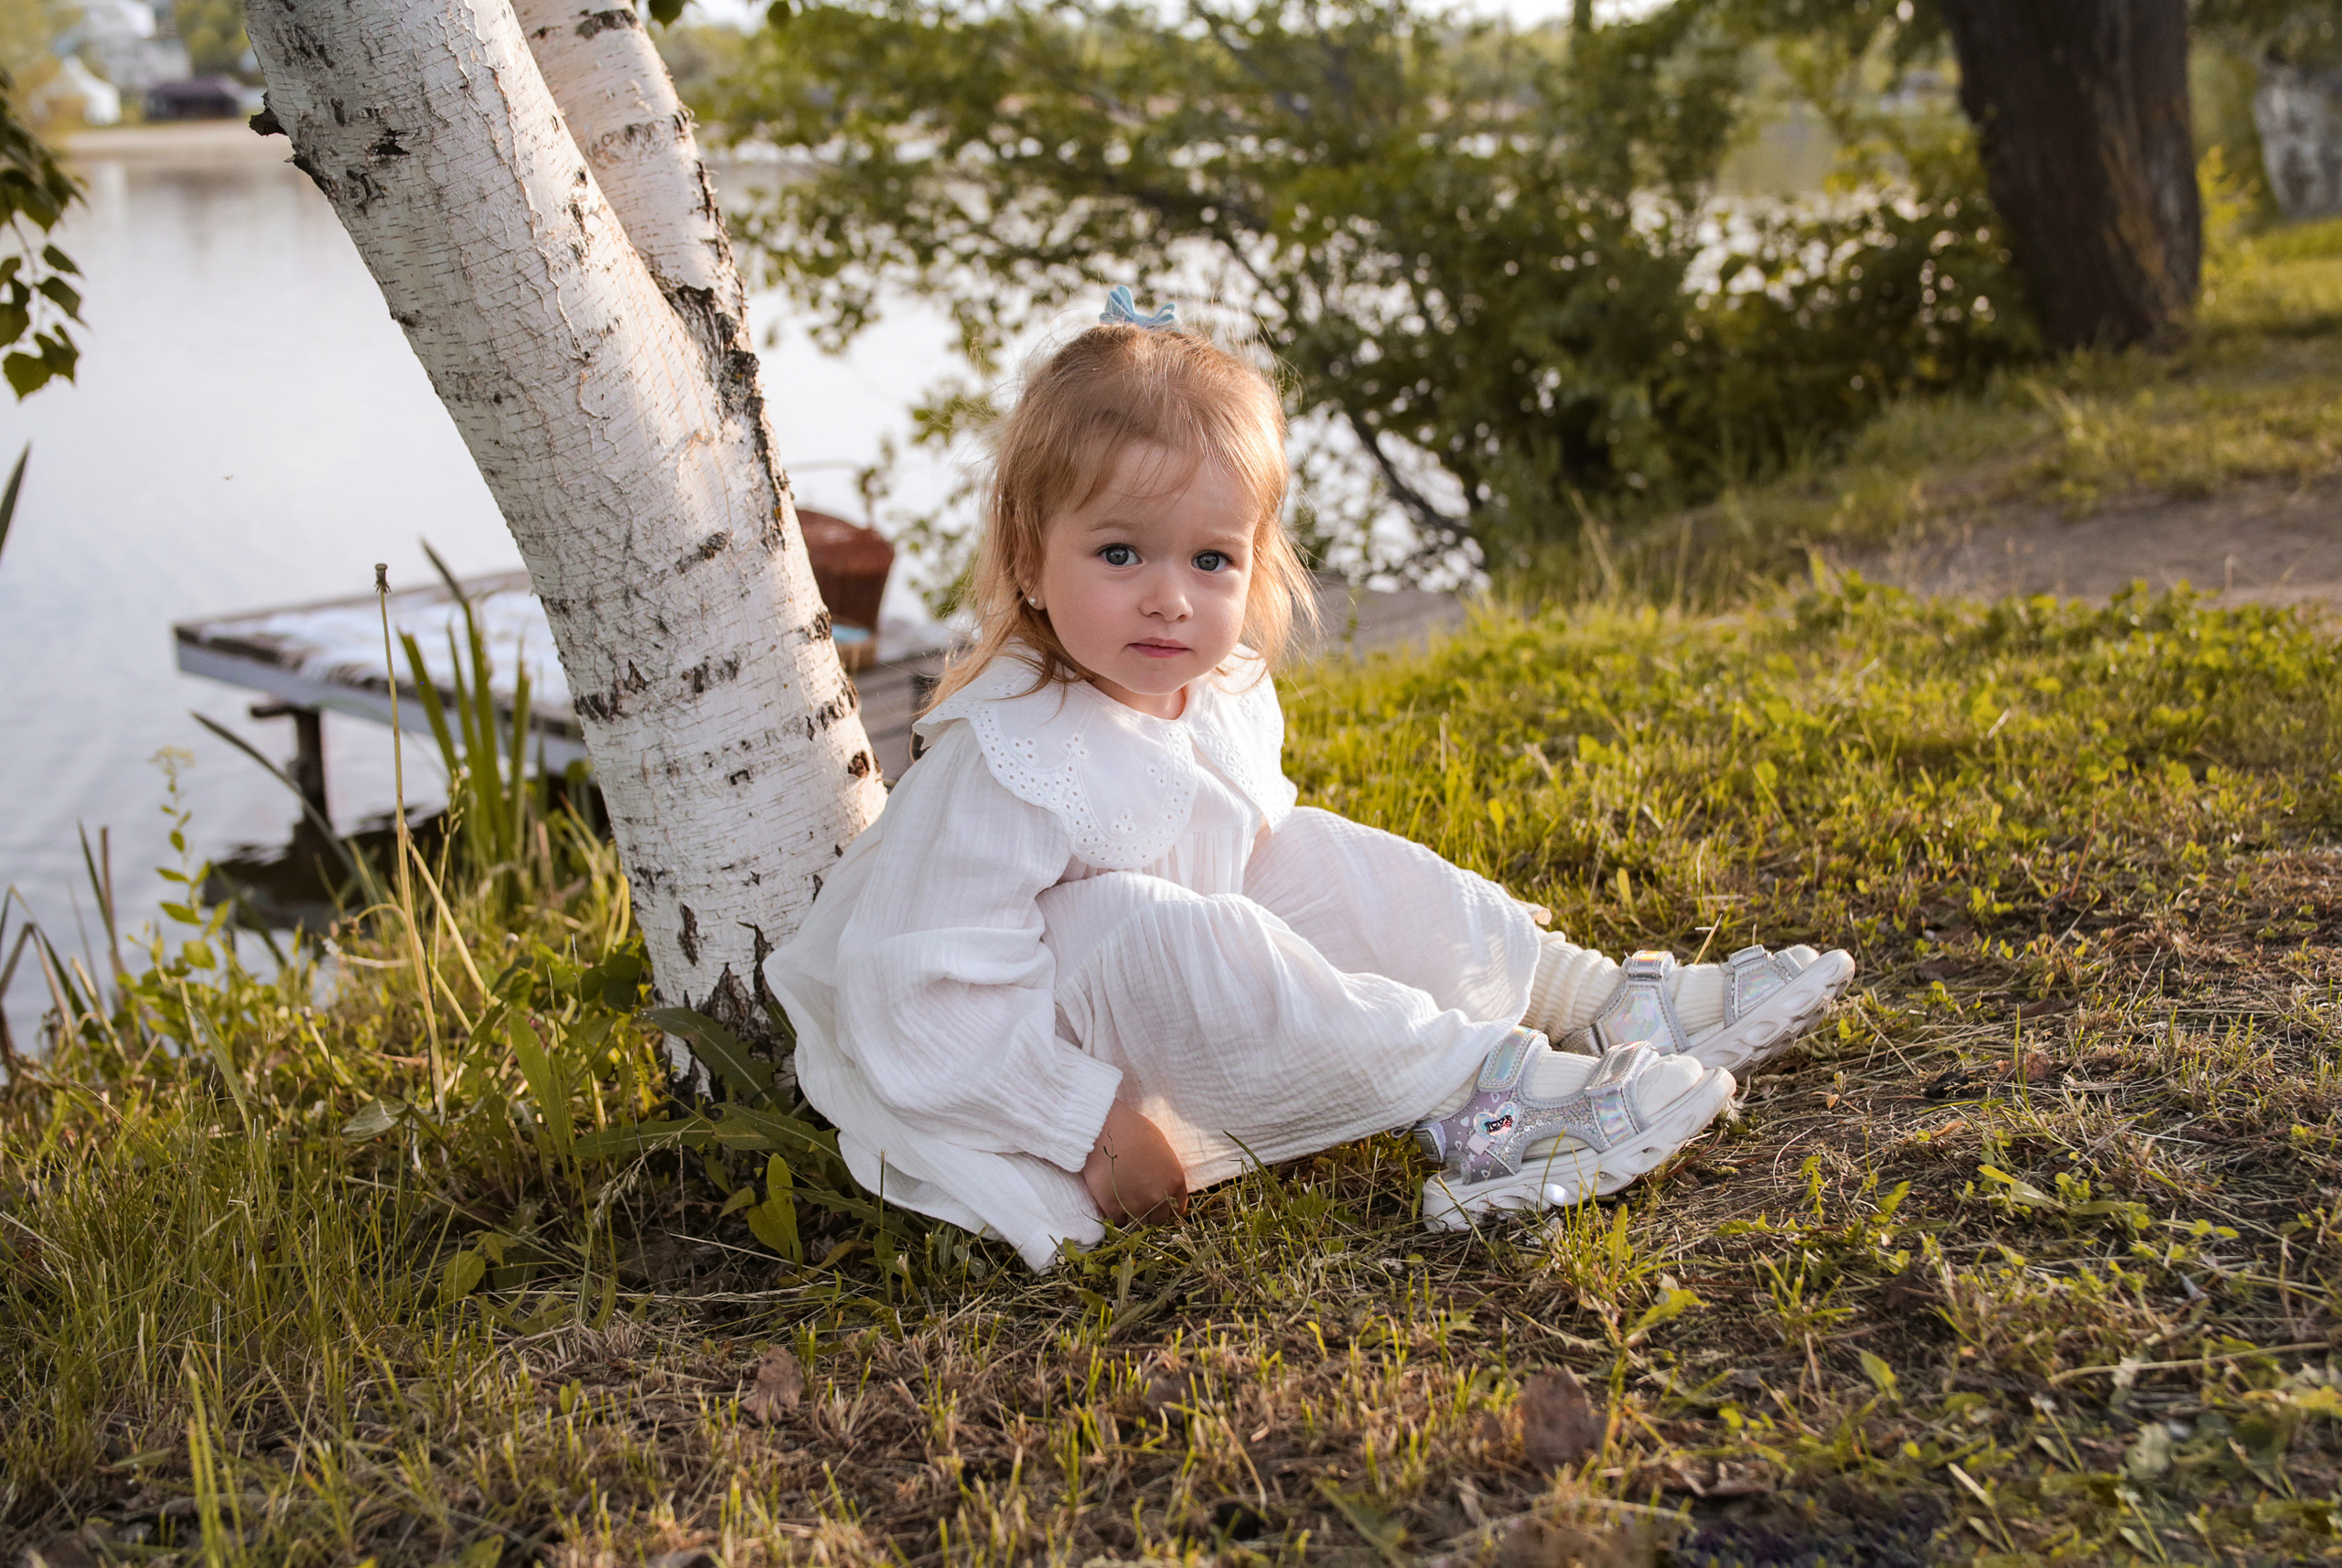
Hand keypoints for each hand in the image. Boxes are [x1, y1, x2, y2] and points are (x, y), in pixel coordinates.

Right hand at [1083, 1101, 1187, 1224]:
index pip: (1177, 1209)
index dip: (1166, 1208)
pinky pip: (1117, 1222)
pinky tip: (1112, 1202)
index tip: (1158, 1206)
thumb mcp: (1162, 1150)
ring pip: (1138, 1226)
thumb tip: (1162, 1187)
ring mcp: (1137, 1204)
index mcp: (1175, 1180)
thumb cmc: (1133, 1130)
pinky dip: (1115, 1215)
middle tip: (1138, 1205)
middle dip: (1150, 1215)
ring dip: (1132, 1218)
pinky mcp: (1113, 1207)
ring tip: (1124, 1206)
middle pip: (1158, 1221)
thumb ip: (1166, 1174)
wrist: (1104, 1128)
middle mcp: (1159, 1197)